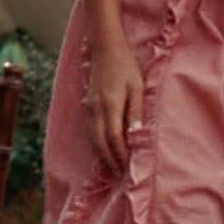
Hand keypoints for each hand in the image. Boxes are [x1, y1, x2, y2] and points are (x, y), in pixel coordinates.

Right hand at [84, 38, 143, 174]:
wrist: (105, 49)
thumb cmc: (125, 66)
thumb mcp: (137, 87)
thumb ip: (136, 111)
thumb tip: (135, 134)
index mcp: (110, 105)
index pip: (113, 137)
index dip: (120, 154)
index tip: (128, 166)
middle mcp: (96, 109)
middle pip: (99, 142)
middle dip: (109, 160)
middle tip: (120, 174)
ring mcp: (89, 108)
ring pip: (92, 138)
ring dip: (101, 155)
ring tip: (112, 168)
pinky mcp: (87, 106)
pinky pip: (89, 131)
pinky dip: (96, 144)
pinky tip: (103, 150)